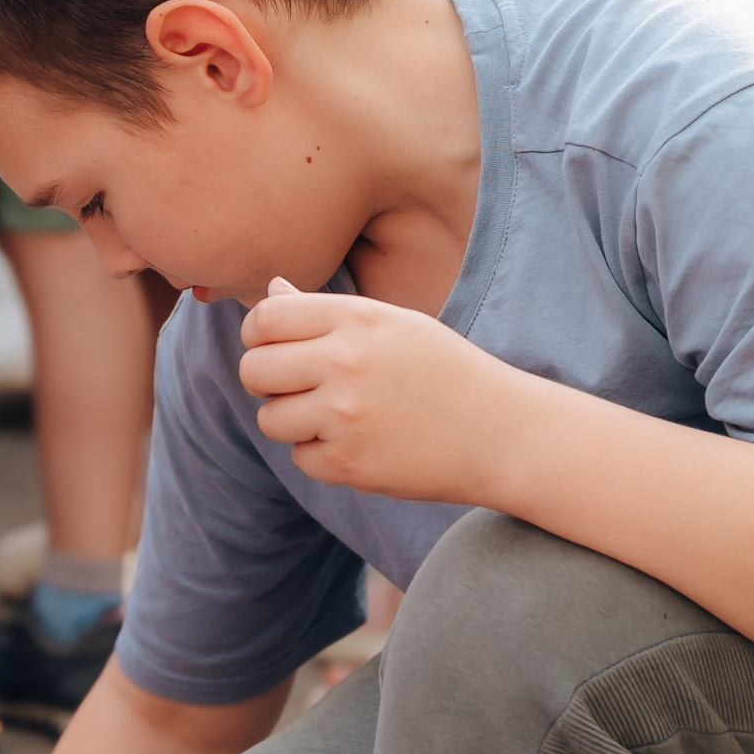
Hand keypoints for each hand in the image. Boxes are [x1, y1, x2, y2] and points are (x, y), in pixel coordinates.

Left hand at [237, 277, 514, 501]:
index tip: (276, 349)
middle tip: (302, 388)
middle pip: (254, 370)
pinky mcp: (348, 462)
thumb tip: (271, 290)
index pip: (265, 319)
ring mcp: (344, 415)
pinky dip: (323, 456)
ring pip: (270, 419)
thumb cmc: (446, 372)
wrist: (500, 433)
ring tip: (339, 417)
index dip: (259, 336)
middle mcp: (345, 362)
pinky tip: (363, 444)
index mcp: (357, 318)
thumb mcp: (396, 325)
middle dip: (268, 381)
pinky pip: (301, 458)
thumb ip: (328, 312)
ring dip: (294, 422)